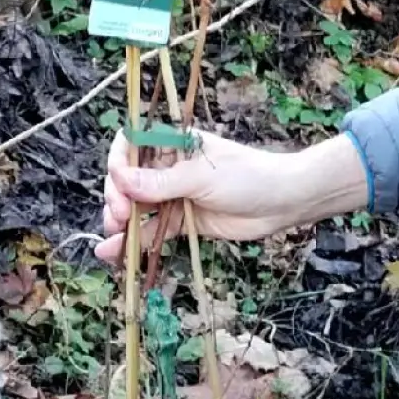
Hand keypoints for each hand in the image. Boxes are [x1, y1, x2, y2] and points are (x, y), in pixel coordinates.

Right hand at [95, 130, 368, 263]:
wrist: (284, 203)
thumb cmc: (249, 177)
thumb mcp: (202, 177)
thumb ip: (161, 182)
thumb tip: (119, 179)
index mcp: (174, 144)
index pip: (131, 144)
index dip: (118, 162)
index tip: (119, 182)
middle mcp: (169, 168)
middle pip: (127, 181)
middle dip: (117, 198)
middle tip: (122, 215)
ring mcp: (174, 195)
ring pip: (136, 208)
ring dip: (120, 223)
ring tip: (115, 239)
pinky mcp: (183, 222)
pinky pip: (152, 231)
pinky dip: (134, 242)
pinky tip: (113, 254)